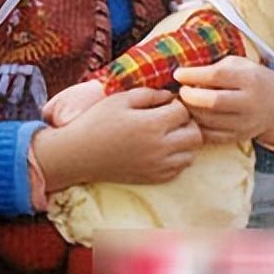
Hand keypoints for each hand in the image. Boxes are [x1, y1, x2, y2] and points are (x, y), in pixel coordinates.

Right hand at [31, 88, 201, 190]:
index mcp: (152, 124)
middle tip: (170, 118)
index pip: (184, 112)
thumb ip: (148, 94)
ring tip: (165, 134)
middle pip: (195, 135)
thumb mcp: (119, 99)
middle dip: (187, 123)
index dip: (177, 104)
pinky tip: (159, 149)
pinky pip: (179, 169)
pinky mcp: (154, 178)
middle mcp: (160, 148)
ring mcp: (159, 166)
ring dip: (184, 142)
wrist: (78, 154)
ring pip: (191, 154)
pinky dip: (176, 158)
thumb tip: (169, 96)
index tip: (164, 103)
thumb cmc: (96, 122)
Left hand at [174, 56, 273, 145]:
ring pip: (209, 120)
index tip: (177, 74)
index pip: (215, 76)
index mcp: (249, 79)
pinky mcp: (239, 137)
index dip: (192, 75)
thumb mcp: (238, 65)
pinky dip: (196, 126)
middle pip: (212, 102)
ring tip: (185, 102)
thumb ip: (214, 67)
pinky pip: (211, 135)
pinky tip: (193, 116)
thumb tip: (183, 73)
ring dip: (190, 111)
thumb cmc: (250, 79)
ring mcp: (245, 123)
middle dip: (189, 96)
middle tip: (181, 91)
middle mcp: (249, 102)